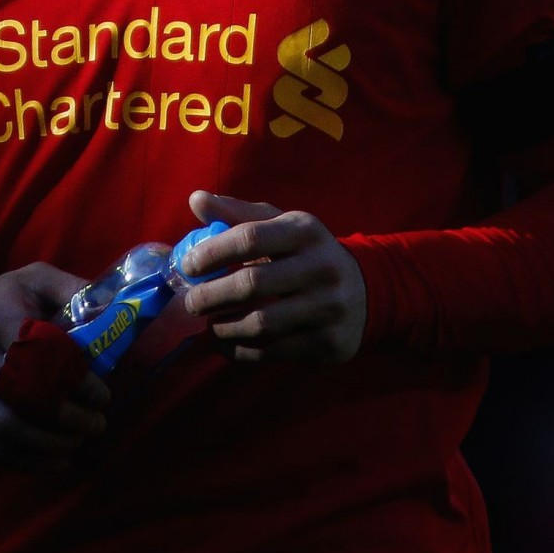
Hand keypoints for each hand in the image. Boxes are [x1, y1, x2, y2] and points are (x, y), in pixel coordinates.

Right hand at [0, 263, 109, 467]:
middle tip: (96, 423)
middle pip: (26, 396)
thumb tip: (113, 308)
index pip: (42, 354)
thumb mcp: (30, 278)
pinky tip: (54, 463)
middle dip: (68, 418)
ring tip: (77, 443)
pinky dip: (25, 461)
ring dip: (50, 445)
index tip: (102, 395)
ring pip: (8, 429)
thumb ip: (70, 288)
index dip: (77, 380)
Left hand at [177, 191, 366, 363]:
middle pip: (252, 284)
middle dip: (210, 295)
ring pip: (261, 323)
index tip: (188, 266)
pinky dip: (242, 351)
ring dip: (224, 327)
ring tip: (209, 324)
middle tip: (190, 302)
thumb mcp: (281, 226)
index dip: (212, 252)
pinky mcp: (329, 341)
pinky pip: (274, 352)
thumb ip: (238, 214)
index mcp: (305, 231)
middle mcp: (321, 267)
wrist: (365, 290)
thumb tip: (195, 200)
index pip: (249, 237)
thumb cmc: (306, 253)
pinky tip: (228, 343)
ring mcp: (328, 307)